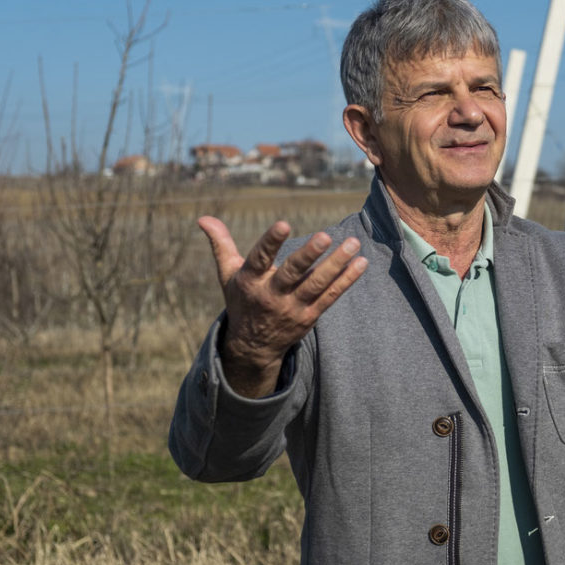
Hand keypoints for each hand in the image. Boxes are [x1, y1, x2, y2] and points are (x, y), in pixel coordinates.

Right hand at [198, 216, 367, 396]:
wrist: (253, 346)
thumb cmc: (242, 301)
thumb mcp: (228, 275)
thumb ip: (221, 245)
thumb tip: (203, 217)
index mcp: (251, 281)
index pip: (260, 259)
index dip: (271, 242)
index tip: (283, 224)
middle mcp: (272, 295)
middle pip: (292, 274)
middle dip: (309, 256)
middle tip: (326, 236)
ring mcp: (293, 308)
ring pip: (317, 285)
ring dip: (337, 265)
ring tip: (353, 244)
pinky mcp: (310, 316)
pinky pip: (331, 297)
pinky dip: (347, 280)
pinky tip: (361, 263)